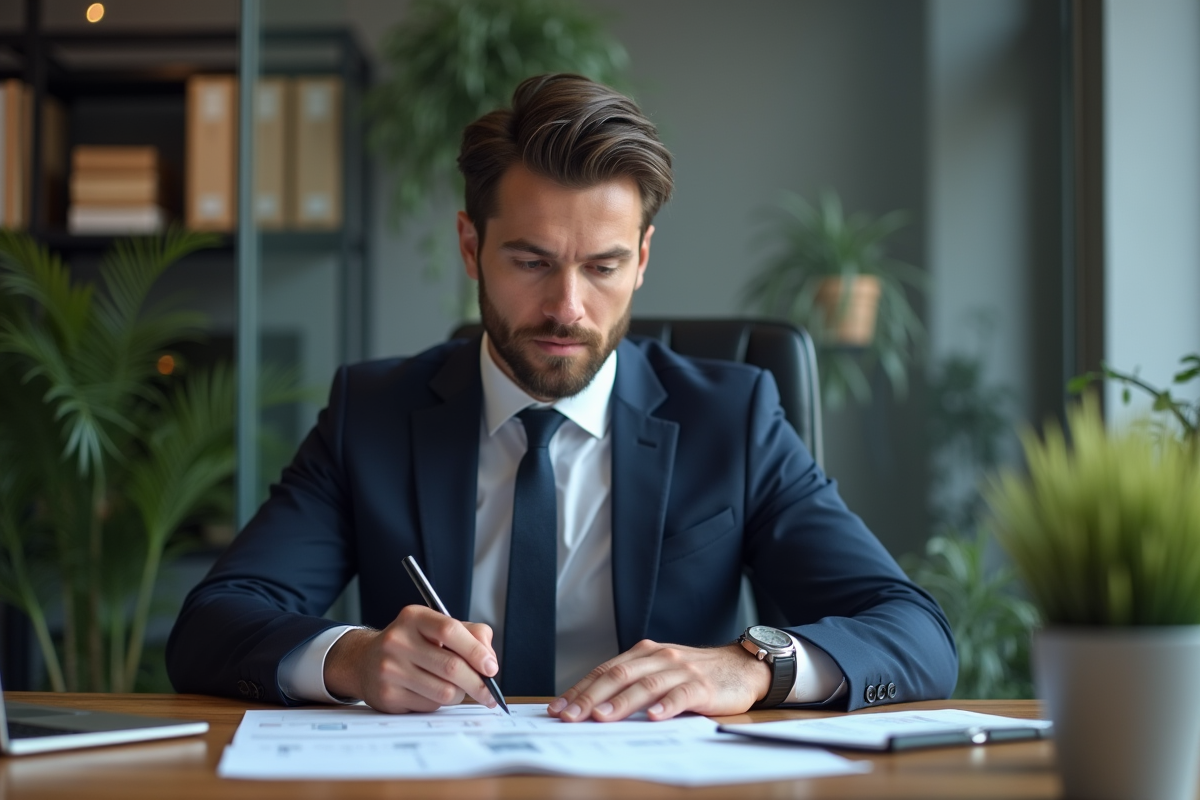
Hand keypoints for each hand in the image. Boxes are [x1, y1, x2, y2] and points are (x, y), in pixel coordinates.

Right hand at [323, 605, 498, 712]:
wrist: (365, 661)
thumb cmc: (412, 644)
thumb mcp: (437, 628)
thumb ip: (470, 635)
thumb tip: (489, 661)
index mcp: (414, 618)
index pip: (450, 630)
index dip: (476, 651)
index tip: (491, 668)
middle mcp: (398, 640)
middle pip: (451, 666)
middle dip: (478, 683)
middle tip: (490, 693)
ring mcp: (390, 669)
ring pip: (444, 691)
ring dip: (460, 694)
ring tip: (457, 689)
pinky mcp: (388, 696)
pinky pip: (430, 706)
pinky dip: (440, 703)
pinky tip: (432, 693)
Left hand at [547, 639, 771, 721]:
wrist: (741, 667)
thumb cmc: (695, 675)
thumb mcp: (660, 673)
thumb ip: (632, 684)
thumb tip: (592, 707)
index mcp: (644, 654)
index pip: (605, 671)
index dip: (580, 689)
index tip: (557, 708)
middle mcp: (660, 657)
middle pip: (618, 676)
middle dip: (590, 697)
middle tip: (570, 717)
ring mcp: (682, 671)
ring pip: (645, 685)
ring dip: (621, 702)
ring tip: (601, 717)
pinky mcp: (703, 686)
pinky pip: (682, 695)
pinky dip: (666, 705)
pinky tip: (654, 716)